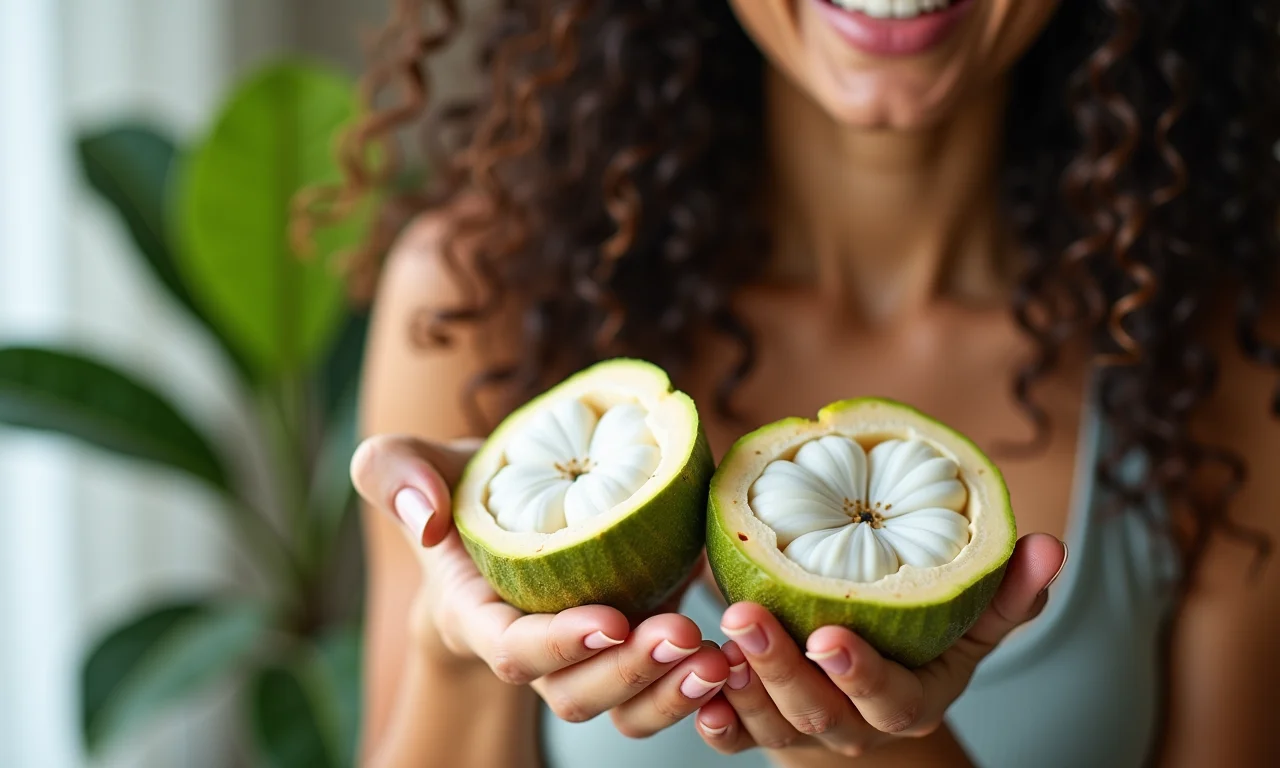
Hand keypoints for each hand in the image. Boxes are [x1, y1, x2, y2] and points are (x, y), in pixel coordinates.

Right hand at [350, 435, 728, 736]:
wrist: (505, 515)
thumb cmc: (461, 489)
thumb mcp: (414, 462)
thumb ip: (394, 471)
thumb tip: (426, 518)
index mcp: (477, 614)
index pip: (513, 649)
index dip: (558, 644)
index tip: (609, 618)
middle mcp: (531, 651)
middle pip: (575, 691)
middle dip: (630, 673)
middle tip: (686, 637)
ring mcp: (585, 655)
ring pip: (622, 707)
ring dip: (671, 694)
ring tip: (719, 662)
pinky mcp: (630, 646)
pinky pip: (658, 691)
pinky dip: (696, 688)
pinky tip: (738, 663)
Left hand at [695, 533, 1066, 757]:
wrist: (867, 696)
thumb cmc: (921, 647)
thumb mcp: (969, 626)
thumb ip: (1005, 593)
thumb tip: (1051, 546)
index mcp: (906, 704)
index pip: (886, 699)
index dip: (859, 674)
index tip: (830, 635)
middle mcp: (853, 729)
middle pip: (817, 714)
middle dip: (781, 670)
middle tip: (746, 618)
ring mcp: (802, 734)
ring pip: (769, 726)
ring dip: (739, 688)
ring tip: (715, 643)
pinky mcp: (758, 731)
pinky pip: (732, 739)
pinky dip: (713, 720)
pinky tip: (697, 687)